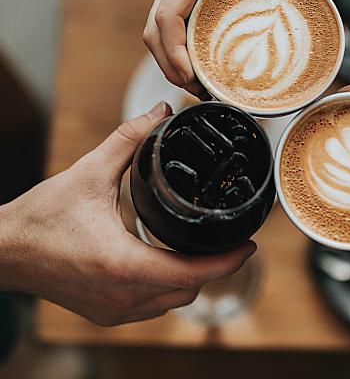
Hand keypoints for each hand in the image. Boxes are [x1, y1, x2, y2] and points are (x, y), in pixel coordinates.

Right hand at [0, 102, 255, 325]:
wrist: (3, 251)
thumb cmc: (41, 217)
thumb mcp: (89, 172)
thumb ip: (129, 140)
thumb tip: (160, 113)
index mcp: (122, 263)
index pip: (192, 273)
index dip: (228, 261)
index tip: (249, 245)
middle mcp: (121, 295)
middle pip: (189, 289)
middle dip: (215, 267)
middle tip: (229, 240)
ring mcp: (113, 310)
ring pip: (173, 301)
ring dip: (192, 278)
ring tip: (203, 248)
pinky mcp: (105, 313)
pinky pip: (152, 307)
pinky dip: (168, 287)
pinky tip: (168, 263)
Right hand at [143, 0, 332, 95]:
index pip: (166, 18)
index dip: (174, 53)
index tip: (192, 77)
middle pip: (152, 36)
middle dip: (171, 69)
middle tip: (201, 92)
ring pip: (153, 33)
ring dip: (170, 62)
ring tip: (198, 84)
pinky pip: (165, 23)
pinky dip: (174, 47)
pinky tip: (196, 60)